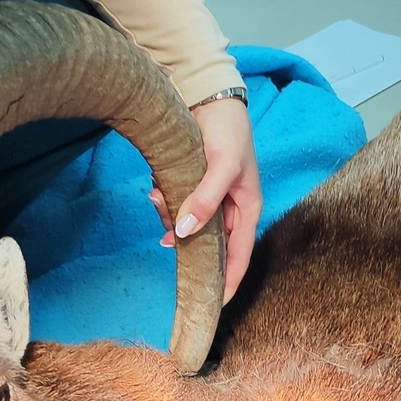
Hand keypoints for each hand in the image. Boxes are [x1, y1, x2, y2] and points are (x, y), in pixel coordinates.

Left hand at [153, 95, 259, 301]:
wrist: (207, 96)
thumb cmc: (227, 130)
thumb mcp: (222, 165)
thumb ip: (206, 200)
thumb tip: (184, 232)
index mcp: (246, 209)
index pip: (239, 256)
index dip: (228, 281)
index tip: (213, 304)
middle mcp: (227, 208)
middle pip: (206, 244)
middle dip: (184, 242)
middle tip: (163, 236)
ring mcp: (207, 198)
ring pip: (185, 226)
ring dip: (167, 216)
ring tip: (157, 193)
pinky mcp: (189, 187)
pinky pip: (174, 206)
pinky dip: (163, 201)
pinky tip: (155, 187)